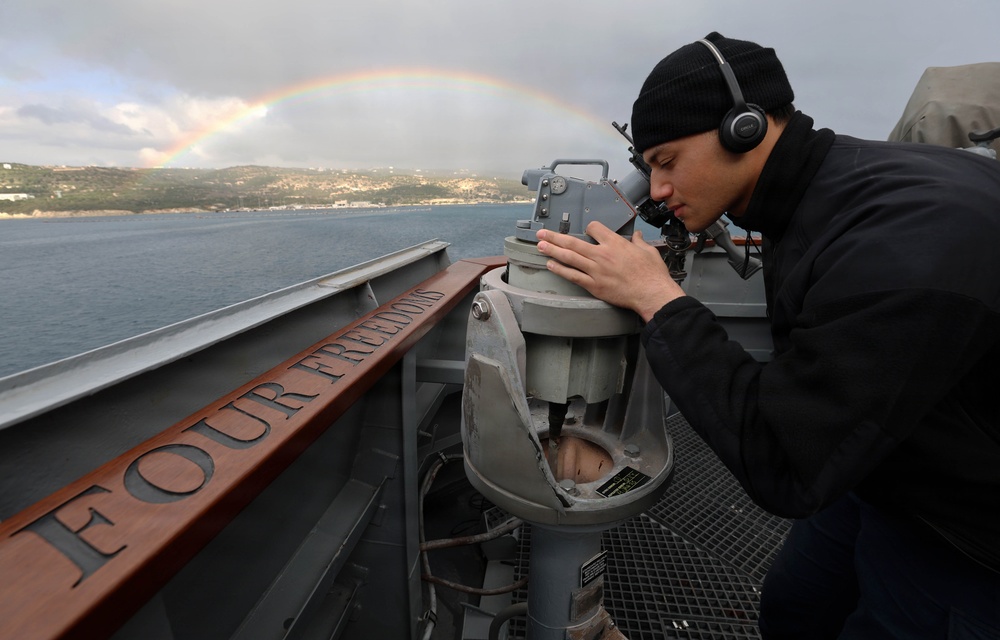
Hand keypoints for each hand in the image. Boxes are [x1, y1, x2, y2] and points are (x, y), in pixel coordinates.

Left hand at [536, 222, 684, 321]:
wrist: (651, 292)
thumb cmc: (651, 274)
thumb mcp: (648, 251)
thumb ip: (639, 242)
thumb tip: (637, 236)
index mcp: (615, 243)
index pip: (594, 228)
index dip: (589, 227)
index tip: (587, 230)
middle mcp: (602, 254)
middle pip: (573, 242)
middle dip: (554, 237)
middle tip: (542, 234)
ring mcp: (596, 270)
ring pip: (569, 257)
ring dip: (552, 250)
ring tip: (540, 246)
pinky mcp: (594, 285)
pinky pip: (573, 276)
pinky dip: (560, 269)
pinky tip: (551, 265)